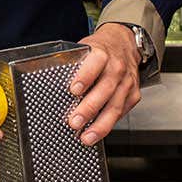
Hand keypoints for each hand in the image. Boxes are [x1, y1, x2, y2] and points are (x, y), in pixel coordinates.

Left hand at [70, 24, 141, 144]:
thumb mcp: (84, 49)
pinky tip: (98, 133)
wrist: (124, 44)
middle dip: (89, 108)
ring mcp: (127, 83)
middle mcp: (116, 68)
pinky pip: (122, 112)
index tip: (73, 90)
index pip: (94, 64)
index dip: (85, 77)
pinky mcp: (133, 95)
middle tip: (74, 122)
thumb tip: (48, 80)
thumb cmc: (99, 49)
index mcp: (102, 54)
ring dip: (100, 124)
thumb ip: (71, 64)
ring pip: (115, 106)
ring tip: (86, 137)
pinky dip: (109, 124)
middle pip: (104, 90)